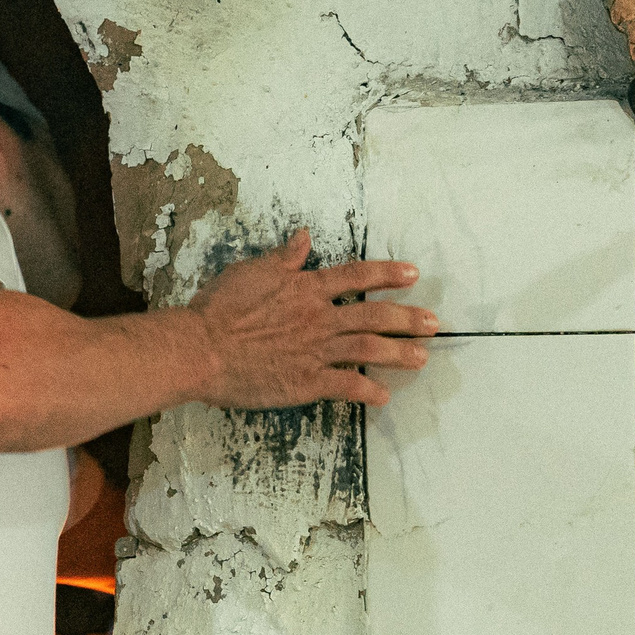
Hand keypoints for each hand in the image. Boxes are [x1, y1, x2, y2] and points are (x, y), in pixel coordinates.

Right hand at [188, 230, 434, 408]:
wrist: (200, 349)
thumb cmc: (219, 309)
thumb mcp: (252, 271)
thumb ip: (283, 257)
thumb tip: (303, 238)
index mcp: (306, 289)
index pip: (356, 276)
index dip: (388, 274)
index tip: (413, 274)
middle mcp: (319, 318)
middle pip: (374, 315)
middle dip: (408, 318)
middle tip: (434, 323)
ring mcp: (315, 351)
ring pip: (369, 349)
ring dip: (399, 353)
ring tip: (422, 358)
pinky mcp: (306, 382)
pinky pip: (346, 387)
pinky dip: (368, 392)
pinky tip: (384, 397)